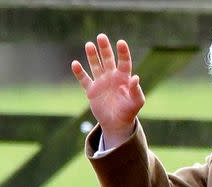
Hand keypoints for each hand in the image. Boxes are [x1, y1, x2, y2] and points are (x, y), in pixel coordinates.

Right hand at [71, 33, 144, 147]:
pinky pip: (84, 79)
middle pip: (108, 59)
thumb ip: (136, 90)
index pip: (124, 62)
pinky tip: (75, 64)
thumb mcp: (136, 102)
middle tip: (101, 36)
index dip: (122, 52)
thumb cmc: (129, 111)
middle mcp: (112, 77)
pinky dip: (79, 72)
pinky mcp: (91, 91)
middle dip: (104, 48)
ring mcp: (101, 83)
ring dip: (92, 56)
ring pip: (96, 66)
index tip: (121, 42)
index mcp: (124, 78)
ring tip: (89, 44)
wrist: (117, 123)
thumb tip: (136, 78)